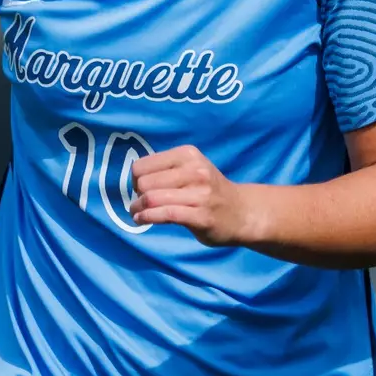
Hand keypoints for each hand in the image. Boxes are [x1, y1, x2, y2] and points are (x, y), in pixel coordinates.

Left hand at [129, 145, 255, 246]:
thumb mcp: (192, 169)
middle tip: (140, 203)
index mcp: (188, 155)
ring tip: (137, 213)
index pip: (143, 165)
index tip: (140, 189)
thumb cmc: (210, 190)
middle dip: (137, 195)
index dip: (135, 179)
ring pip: (152, 198)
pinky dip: (147, 218)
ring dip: (138, 208)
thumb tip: (133, 179)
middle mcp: (195, 170)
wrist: (242, 212)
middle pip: (145, 183)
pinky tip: (142, 220)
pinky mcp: (201, 216)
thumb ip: (166, 169)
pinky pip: (165, 214)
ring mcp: (199, 194)